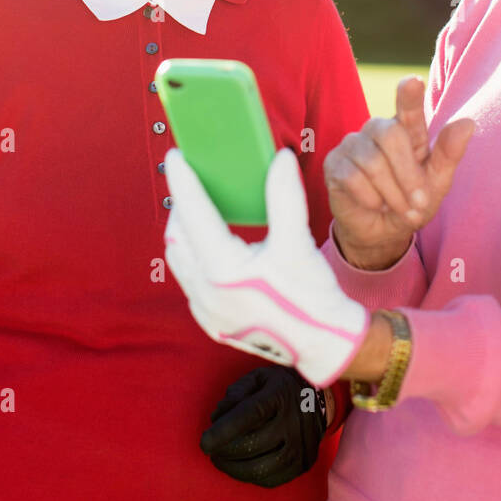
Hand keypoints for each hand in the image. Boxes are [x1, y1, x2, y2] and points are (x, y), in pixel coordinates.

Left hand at [165, 146, 369, 385]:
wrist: (325, 345)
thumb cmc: (312, 296)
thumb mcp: (299, 243)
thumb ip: (284, 197)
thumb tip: (280, 158)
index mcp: (224, 271)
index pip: (194, 214)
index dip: (183, 181)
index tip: (175, 156)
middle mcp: (206, 293)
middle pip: (177, 236)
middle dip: (181, 205)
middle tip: (192, 181)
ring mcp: (206, 311)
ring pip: (179, 261)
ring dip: (185, 232)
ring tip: (200, 210)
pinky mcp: (212, 322)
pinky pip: (190, 282)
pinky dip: (194, 257)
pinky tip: (212, 246)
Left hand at [200, 366, 326, 487]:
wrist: (319, 399)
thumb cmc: (280, 387)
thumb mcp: (259, 377)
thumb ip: (236, 392)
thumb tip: (218, 417)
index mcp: (279, 396)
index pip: (249, 415)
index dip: (223, 431)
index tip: (204, 442)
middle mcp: (293, 422)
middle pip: (251, 445)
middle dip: (223, 452)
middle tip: (212, 449)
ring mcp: (300, 446)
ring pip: (259, 469)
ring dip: (233, 468)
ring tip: (221, 460)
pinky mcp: (303, 464)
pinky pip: (271, 480)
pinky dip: (250, 476)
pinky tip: (241, 466)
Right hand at [324, 76, 474, 269]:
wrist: (382, 232)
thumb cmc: (412, 201)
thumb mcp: (437, 183)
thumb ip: (449, 154)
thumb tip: (468, 123)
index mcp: (406, 129)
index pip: (408, 107)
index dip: (409, 96)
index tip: (413, 83)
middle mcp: (377, 129)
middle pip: (391, 136)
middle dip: (408, 176)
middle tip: (418, 205)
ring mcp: (353, 144)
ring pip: (372, 163)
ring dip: (392, 195)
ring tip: (399, 209)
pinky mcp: (334, 163)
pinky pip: (353, 178)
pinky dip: (371, 199)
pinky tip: (374, 204)